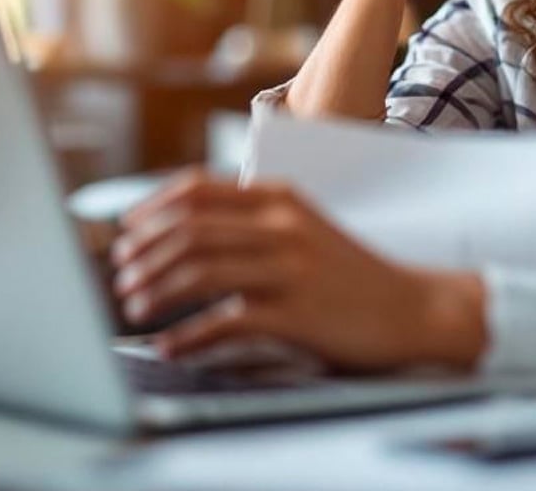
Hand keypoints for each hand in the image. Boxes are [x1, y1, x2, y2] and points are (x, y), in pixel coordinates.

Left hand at [110, 170, 486, 371]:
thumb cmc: (351, 273)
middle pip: (191, 229)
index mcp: (281, 197)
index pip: (199, 189)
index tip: (126, 231)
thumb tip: (187, 233)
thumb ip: (254, 221)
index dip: (152, 209)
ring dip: (157, 289)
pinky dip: (189, 336)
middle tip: (121, 275)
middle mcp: (283, 224)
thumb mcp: (305, 227)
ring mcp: (291, 267)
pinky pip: (226, 321)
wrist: (413, 308)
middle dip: (144, 252)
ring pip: (200, 270)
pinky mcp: (298, 313)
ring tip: (135, 306)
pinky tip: (170, 345)